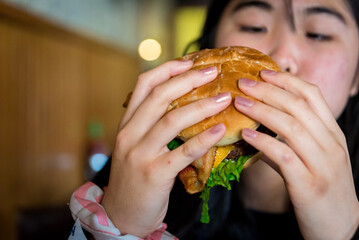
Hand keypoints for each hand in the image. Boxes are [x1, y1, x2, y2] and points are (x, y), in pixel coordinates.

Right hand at [101, 60, 231, 236]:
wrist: (121, 215)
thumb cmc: (135, 178)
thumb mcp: (136, 146)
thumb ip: (151, 126)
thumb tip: (184, 105)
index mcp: (126, 125)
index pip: (143, 86)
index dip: (166, 69)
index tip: (189, 62)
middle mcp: (129, 135)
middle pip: (159, 97)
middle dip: (187, 80)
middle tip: (213, 72)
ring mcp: (140, 154)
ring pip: (172, 120)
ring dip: (201, 106)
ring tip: (224, 98)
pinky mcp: (155, 174)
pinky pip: (183, 151)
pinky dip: (203, 138)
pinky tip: (220, 129)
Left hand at [235, 70, 358, 239]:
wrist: (339, 229)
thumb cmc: (321, 189)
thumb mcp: (314, 158)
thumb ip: (294, 140)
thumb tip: (259, 128)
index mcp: (333, 134)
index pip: (312, 95)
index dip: (287, 80)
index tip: (263, 72)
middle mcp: (331, 144)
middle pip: (299, 106)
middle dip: (269, 90)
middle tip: (243, 83)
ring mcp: (323, 164)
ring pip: (292, 126)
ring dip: (263, 111)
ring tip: (240, 104)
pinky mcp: (309, 185)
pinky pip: (284, 157)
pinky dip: (264, 142)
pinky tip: (246, 135)